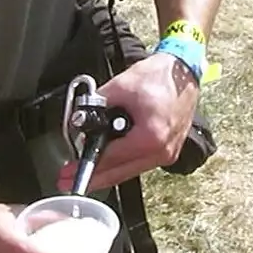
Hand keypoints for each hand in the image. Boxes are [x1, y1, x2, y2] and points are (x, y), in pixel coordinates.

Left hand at [57, 53, 198, 192]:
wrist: (183, 72)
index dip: (86, 167)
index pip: (111, 158)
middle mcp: (162, 151)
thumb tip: (80, 120)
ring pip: (131, 171)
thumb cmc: (159, 76)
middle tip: (69, 181)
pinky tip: (109, 162)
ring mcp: (168, 153)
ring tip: (86, 172)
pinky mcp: (169, 150)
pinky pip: (141, 163)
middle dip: (94, 178)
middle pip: (121, 173)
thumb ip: (97, 105)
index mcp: (151, 137)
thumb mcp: (120, 86)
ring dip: (108, 172)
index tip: (68, 173)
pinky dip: (123, 164)